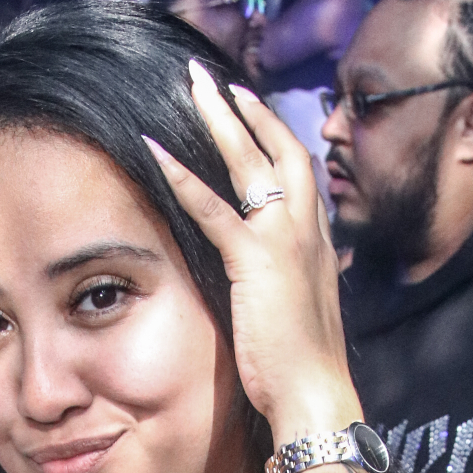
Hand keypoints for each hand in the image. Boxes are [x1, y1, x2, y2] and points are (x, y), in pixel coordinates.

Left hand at [145, 59, 353, 437]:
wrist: (315, 393)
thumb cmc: (305, 368)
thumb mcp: (300, 315)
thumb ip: (288, 286)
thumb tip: (275, 285)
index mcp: (316, 243)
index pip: (299, 174)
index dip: (274, 137)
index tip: (251, 111)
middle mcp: (306, 230)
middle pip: (280, 149)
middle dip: (248, 109)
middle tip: (216, 79)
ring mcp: (283, 240)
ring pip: (250, 162)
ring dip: (220, 120)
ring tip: (193, 85)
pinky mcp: (255, 260)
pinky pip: (213, 208)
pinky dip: (182, 178)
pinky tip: (155, 152)